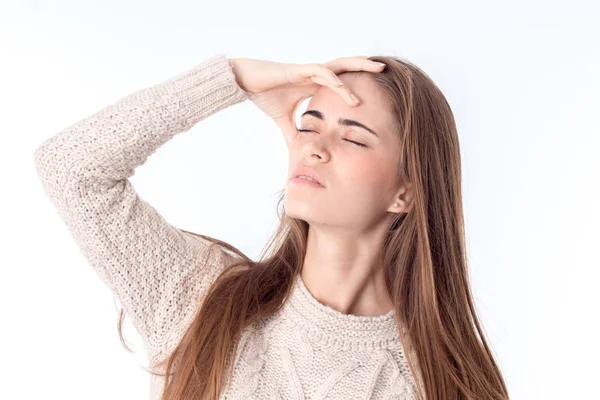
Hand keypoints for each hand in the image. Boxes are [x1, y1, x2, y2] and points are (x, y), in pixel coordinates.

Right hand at [227, 56, 385, 140]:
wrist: (245, 82)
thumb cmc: (264, 94)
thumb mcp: (284, 120)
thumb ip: (294, 133)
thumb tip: (302, 152)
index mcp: (314, 85)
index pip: (342, 83)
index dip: (357, 86)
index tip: (375, 96)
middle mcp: (315, 75)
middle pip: (347, 69)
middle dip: (366, 69)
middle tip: (386, 70)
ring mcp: (309, 71)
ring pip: (340, 67)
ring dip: (359, 69)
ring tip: (378, 70)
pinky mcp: (299, 70)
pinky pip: (321, 72)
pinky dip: (335, 80)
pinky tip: (346, 87)